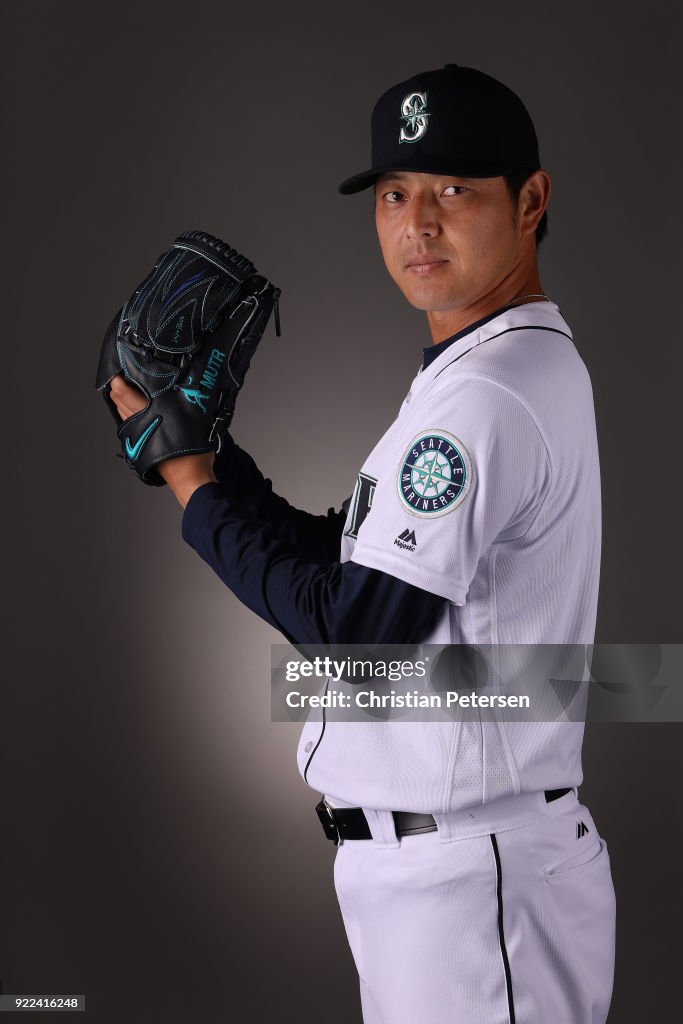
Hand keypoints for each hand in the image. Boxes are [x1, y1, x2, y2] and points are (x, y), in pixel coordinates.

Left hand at [108, 374, 216, 506]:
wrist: (188, 477)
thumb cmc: (193, 450)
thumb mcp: (194, 417)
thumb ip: (186, 398)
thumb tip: (185, 382)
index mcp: (148, 413)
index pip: (122, 391)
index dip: (118, 376)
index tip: (121, 366)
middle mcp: (137, 422)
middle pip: (117, 399)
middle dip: (117, 385)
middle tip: (125, 374)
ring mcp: (135, 434)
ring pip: (121, 411)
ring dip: (121, 398)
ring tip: (129, 388)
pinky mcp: (138, 444)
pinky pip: (127, 423)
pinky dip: (127, 412)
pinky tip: (137, 410)